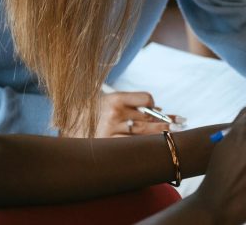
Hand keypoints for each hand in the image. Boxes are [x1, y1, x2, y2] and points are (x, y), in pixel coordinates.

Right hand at [63, 91, 183, 137]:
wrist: (66, 124)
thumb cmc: (92, 110)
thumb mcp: (108, 99)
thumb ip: (131, 103)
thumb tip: (158, 110)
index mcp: (114, 98)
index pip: (146, 98)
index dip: (153, 103)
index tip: (156, 109)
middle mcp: (113, 115)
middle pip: (149, 118)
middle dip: (166, 121)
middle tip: (180, 123)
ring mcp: (110, 132)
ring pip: (143, 134)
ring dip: (160, 135)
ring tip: (173, 133)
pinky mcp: (107, 146)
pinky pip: (131, 147)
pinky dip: (144, 146)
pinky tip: (153, 147)